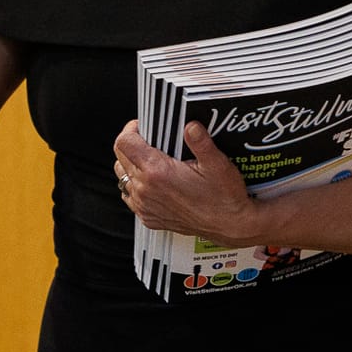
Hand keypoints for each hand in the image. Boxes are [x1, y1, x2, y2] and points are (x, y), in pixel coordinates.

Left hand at [112, 119, 256, 245]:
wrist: (230, 226)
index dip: (130, 130)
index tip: (141, 127)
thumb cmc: (224, 198)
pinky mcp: (148, 217)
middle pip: (120, 157)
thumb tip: (190, 126)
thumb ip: (201, 142)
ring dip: (131, 165)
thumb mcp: (217, 163)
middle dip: (131, 144)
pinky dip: (136, 186)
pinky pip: (129, 196)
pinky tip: (152, 182)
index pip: (124, 143)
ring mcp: (145, 205)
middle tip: (150, 141)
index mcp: (157, 172)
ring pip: (122, 177)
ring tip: (150, 160)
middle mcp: (146, 190)